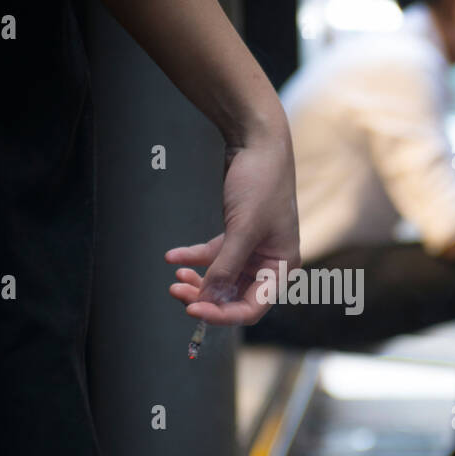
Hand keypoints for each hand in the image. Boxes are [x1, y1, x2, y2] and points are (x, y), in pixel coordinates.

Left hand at [166, 126, 300, 324]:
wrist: (257, 141)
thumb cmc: (262, 182)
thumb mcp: (243, 228)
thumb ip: (226, 266)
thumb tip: (207, 299)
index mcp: (281, 266)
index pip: (252, 307)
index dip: (222, 314)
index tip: (193, 310)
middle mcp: (268, 262)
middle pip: (233, 296)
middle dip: (205, 297)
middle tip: (177, 292)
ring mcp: (252, 250)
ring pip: (221, 279)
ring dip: (198, 281)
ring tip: (175, 278)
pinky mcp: (236, 235)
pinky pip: (212, 256)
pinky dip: (193, 257)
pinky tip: (173, 257)